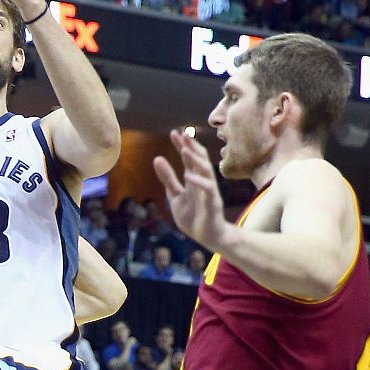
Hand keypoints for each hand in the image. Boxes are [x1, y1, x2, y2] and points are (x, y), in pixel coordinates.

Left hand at [153, 131, 232, 253]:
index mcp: (194, 179)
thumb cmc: (193, 216)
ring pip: (205, 170)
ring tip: (184, 149)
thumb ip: (168, 179)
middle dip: (191, 146)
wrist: (208, 237)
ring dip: (195, 159)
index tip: (174, 133)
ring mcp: (209, 191)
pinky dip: (198, 181)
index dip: (182, 145)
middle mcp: (203, 181)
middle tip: (182, 133)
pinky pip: (207, 188)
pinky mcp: (213, 202)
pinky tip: (187, 175)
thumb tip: (157, 158)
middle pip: (199, 159)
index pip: (188, 158)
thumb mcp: (175, 196)